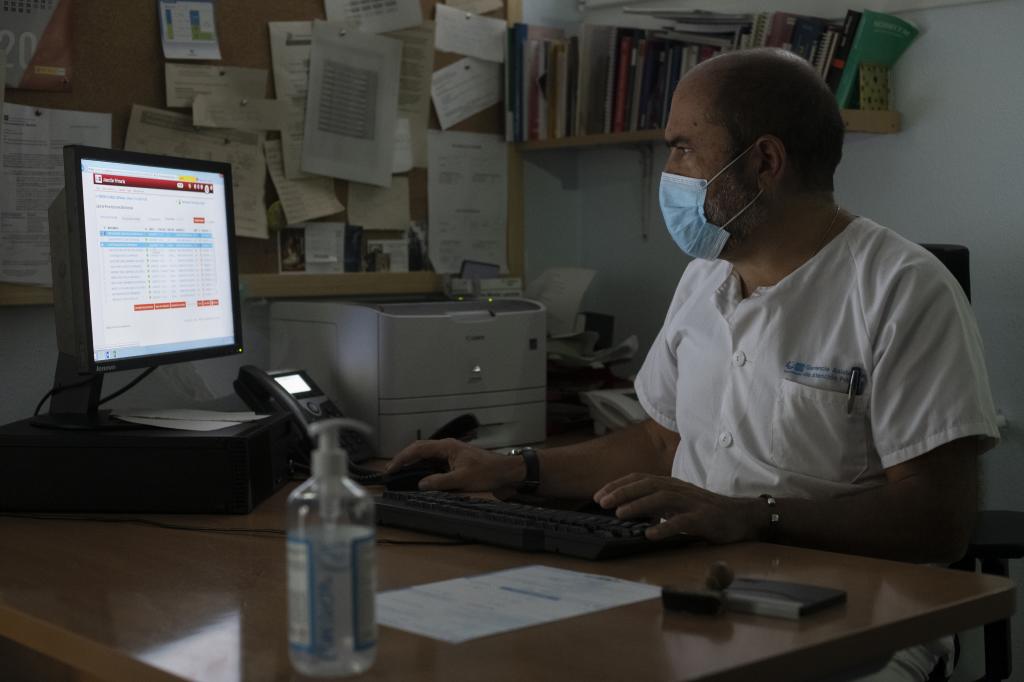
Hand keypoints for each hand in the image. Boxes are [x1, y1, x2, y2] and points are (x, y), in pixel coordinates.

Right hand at [385, 438, 523, 496]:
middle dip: (404, 460)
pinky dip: (424, 471)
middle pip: (419, 451)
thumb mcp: (462, 479)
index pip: (418, 449)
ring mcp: (451, 455)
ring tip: (400, 476)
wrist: (507, 473)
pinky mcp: (455, 464)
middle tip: (390, 473)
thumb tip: (421, 484)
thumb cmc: (488, 472)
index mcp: (446, 447)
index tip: (390, 469)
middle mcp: (446, 448)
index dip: (402, 458)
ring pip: (426, 458)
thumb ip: (440, 482)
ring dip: (413, 466)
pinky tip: (420, 480)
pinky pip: (434, 465)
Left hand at [593, 473, 759, 542]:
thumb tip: (627, 510)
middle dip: (622, 492)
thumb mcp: (676, 504)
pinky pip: (682, 522)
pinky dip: (665, 527)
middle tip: (602, 503)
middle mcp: (679, 489)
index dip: (618, 485)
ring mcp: (691, 503)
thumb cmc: (704, 511)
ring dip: (639, 505)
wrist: (740, 516)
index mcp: (671, 485)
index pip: (640, 479)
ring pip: (662, 499)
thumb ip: (655, 505)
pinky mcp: (704, 519)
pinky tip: (651, 534)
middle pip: (647, 485)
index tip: (599, 495)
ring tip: (620, 514)